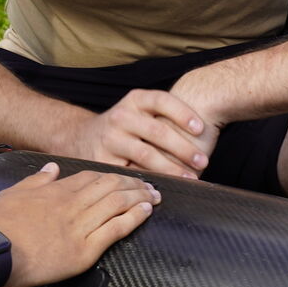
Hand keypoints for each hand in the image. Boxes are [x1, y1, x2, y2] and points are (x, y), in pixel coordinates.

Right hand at [0, 162, 158, 286]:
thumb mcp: (13, 193)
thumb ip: (36, 180)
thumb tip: (51, 168)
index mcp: (56, 191)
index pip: (91, 177)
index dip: (112, 176)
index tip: (125, 178)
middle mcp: (72, 204)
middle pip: (110, 186)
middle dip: (133, 184)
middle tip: (150, 185)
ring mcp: (80, 227)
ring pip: (118, 204)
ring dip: (140, 197)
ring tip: (154, 196)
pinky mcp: (84, 250)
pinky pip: (115, 229)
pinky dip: (134, 218)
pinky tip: (146, 212)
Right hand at [66, 89, 209, 179]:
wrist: (82, 137)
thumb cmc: (127, 127)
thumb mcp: (140, 112)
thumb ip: (165, 118)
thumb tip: (206, 135)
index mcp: (135, 100)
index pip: (162, 100)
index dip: (183, 113)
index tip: (201, 129)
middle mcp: (121, 116)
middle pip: (157, 131)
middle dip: (184, 148)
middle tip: (203, 161)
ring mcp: (111, 138)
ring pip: (146, 155)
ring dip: (172, 168)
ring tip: (191, 178)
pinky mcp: (102, 160)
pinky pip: (131, 172)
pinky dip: (151, 180)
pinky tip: (166, 186)